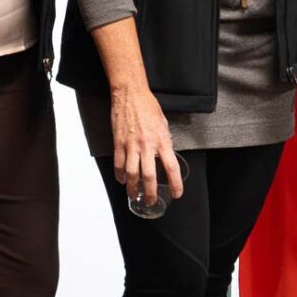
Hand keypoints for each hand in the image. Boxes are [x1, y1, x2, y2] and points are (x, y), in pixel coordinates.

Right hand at [109, 85, 182, 207]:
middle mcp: (147, 145)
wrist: (130, 94)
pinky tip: (122, 180)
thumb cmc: (148, 106)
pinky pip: (119, 164)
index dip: (175, 183)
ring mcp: (131, 145)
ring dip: (133, 188)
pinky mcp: (118, 143)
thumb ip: (164, 141)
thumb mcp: (163, 124)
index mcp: (162, 140)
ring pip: (132, 174)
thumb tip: (164, 155)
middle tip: (151, 201)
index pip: (171, 167)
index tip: (177, 194)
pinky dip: (120, 175)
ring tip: (134, 195)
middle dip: (151, 192)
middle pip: (149, 176)